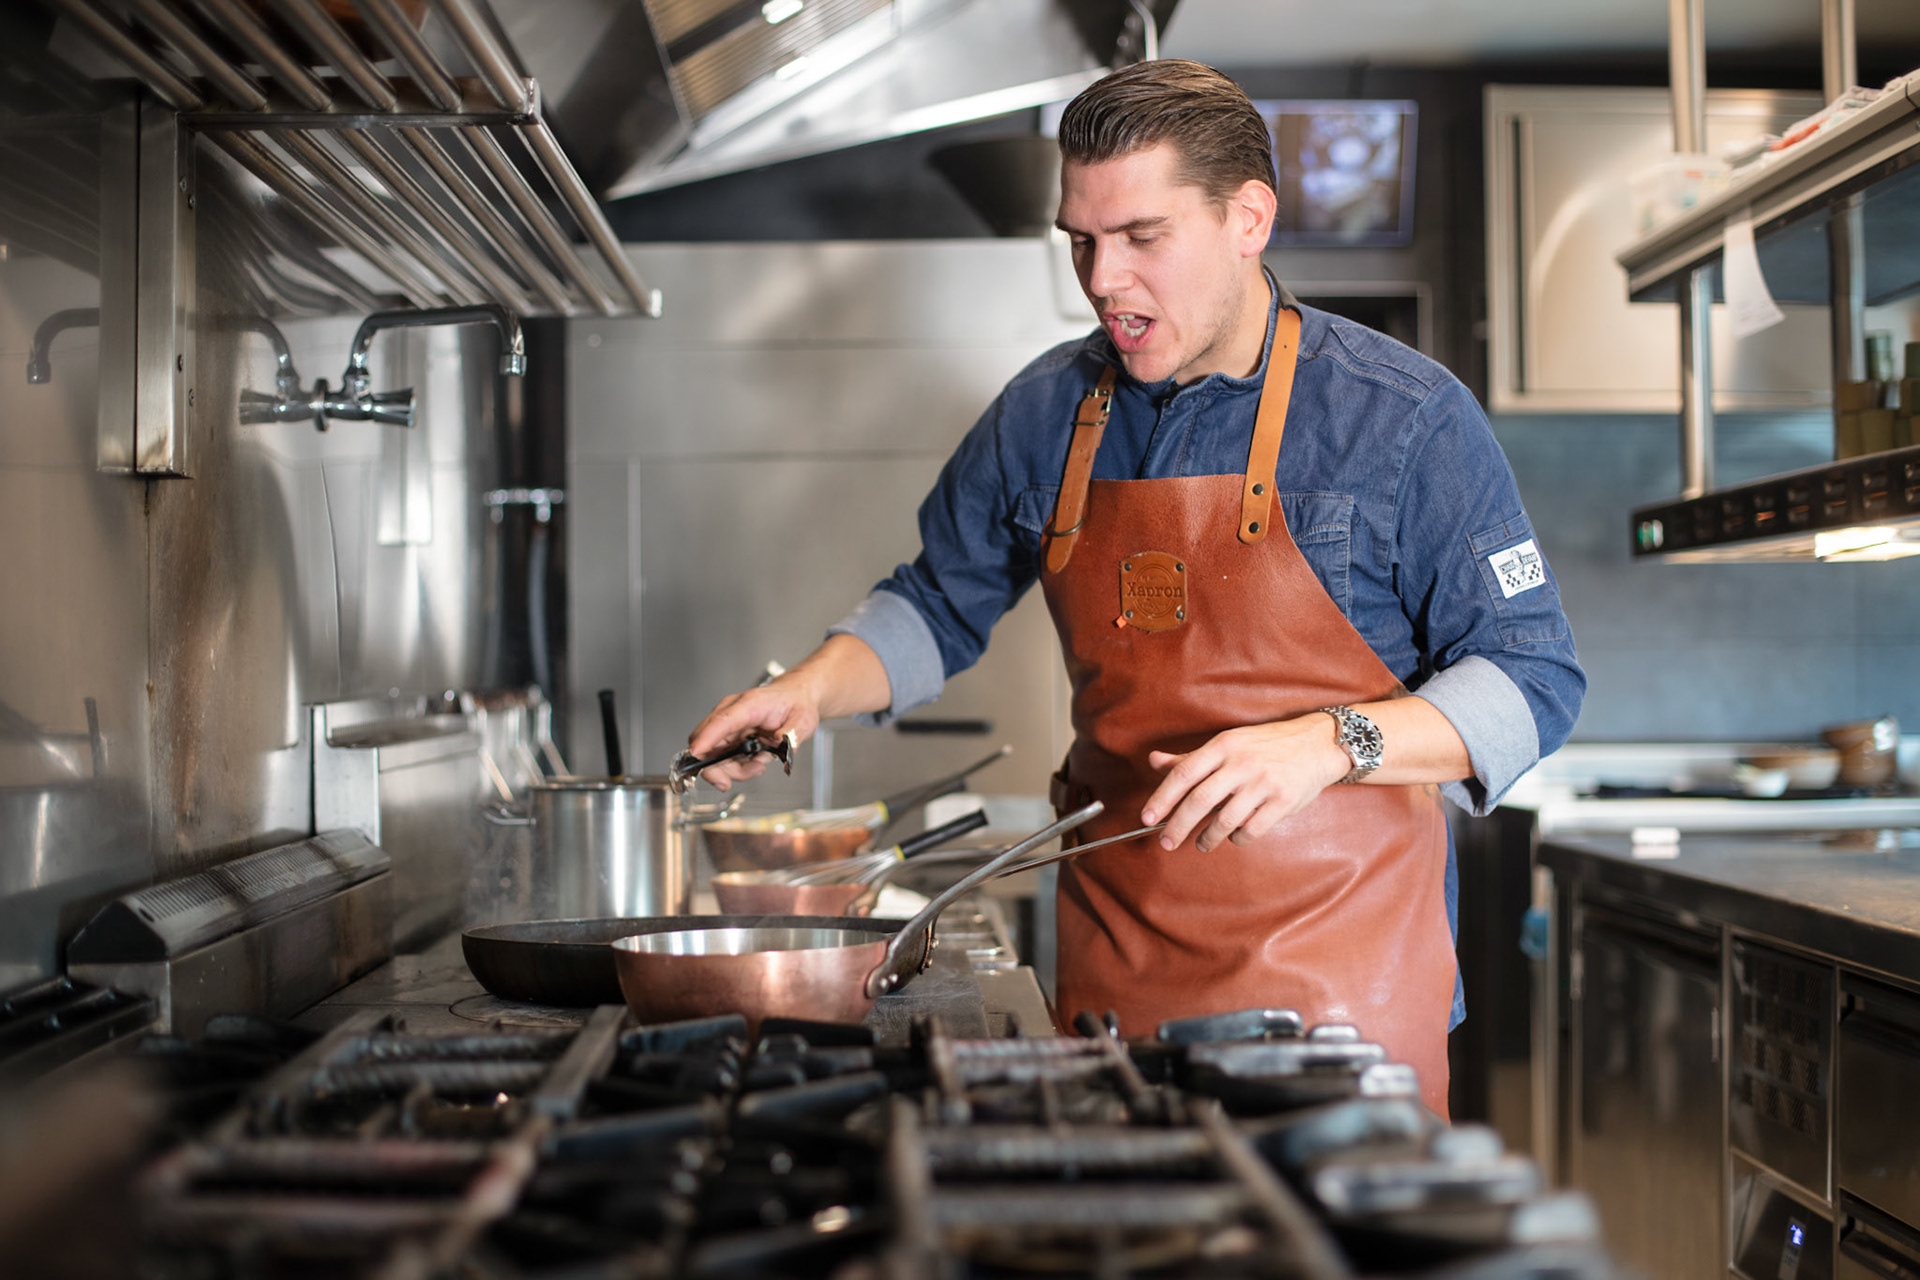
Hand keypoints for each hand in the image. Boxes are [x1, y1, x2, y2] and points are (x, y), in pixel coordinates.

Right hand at [686, 679, 821, 790]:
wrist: (795, 696)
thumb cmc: (795, 703)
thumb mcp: (803, 720)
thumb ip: (792, 735)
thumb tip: (780, 745)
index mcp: (749, 705)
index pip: (722, 721)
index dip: (706, 739)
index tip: (696, 755)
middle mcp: (731, 713)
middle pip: (706, 743)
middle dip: (717, 769)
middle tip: (734, 780)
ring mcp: (727, 725)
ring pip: (711, 756)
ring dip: (732, 770)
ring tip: (758, 765)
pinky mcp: (728, 735)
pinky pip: (721, 758)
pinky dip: (735, 767)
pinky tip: (754, 762)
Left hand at [1140, 714, 1350, 852]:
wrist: (1317, 744)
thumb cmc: (1266, 745)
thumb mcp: (1228, 742)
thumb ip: (1191, 757)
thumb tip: (1154, 761)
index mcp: (1224, 746)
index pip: (1184, 773)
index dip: (1162, 798)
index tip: (1147, 818)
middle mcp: (1242, 763)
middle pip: (1200, 800)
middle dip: (1178, 826)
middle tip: (1166, 842)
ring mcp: (1264, 783)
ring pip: (1224, 820)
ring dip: (1207, 838)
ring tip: (1202, 844)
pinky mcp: (1283, 801)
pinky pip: (1251, 830)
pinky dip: (1238, 838)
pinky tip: (1234, 836)